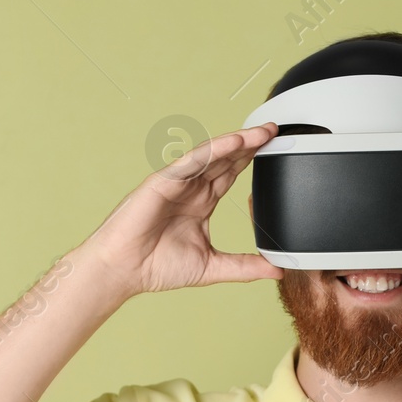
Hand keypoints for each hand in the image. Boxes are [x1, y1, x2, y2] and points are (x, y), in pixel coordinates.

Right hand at [81, 124, 281, 295]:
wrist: (124, 271)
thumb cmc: (156, 266)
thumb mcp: (212, 267)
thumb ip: (244, 266)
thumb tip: (277, 269)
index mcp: (201, 202)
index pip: (231, 174)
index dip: (252, 159)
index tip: (276, 148)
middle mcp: (190, 188)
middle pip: (226, 159)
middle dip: (250, 144)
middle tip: (274, 130)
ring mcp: (176, 182)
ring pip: (211, 155)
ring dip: (237, 142)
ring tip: (261, 132)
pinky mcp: (162, 182)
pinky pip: (191, 161)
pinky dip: (213, 150)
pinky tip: (234, 142)